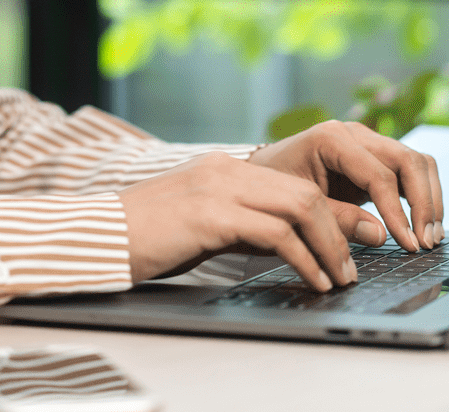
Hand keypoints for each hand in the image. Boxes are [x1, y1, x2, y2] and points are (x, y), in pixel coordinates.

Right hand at [117, 152, 381, 290]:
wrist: (97, 238)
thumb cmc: (144, 238)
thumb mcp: (204, 228)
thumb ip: (242, 225)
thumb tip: (289, 244)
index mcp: (223, 168)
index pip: (293, 184)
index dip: (329, 215)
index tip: (350, 245)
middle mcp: (224, 170)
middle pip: (304, 192)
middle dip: (337, 231)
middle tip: (351, 267)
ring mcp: (217, 188)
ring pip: (298, 206)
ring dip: (327, 246)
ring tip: (337, 278)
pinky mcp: (209, 214)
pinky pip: (275, 233)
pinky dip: (303, 259)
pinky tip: (311, 280)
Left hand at [247, 120, 442, 252]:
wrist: (262, 174)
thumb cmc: (274, 187)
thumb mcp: (297, 206)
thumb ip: (337, 219)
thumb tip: (381, 235)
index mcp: (331, 137)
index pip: (379, 174)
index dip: (398, 211)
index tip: (408, 244)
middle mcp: (355, 133)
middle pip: (408, 161)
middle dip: (424, 203)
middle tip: (426, 242)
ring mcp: (368, 142)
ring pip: (418, 162)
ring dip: (430, 199)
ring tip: (431, 237)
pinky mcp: (375, 158)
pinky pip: (411, 170)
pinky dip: (423, 195)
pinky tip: (424, 226)